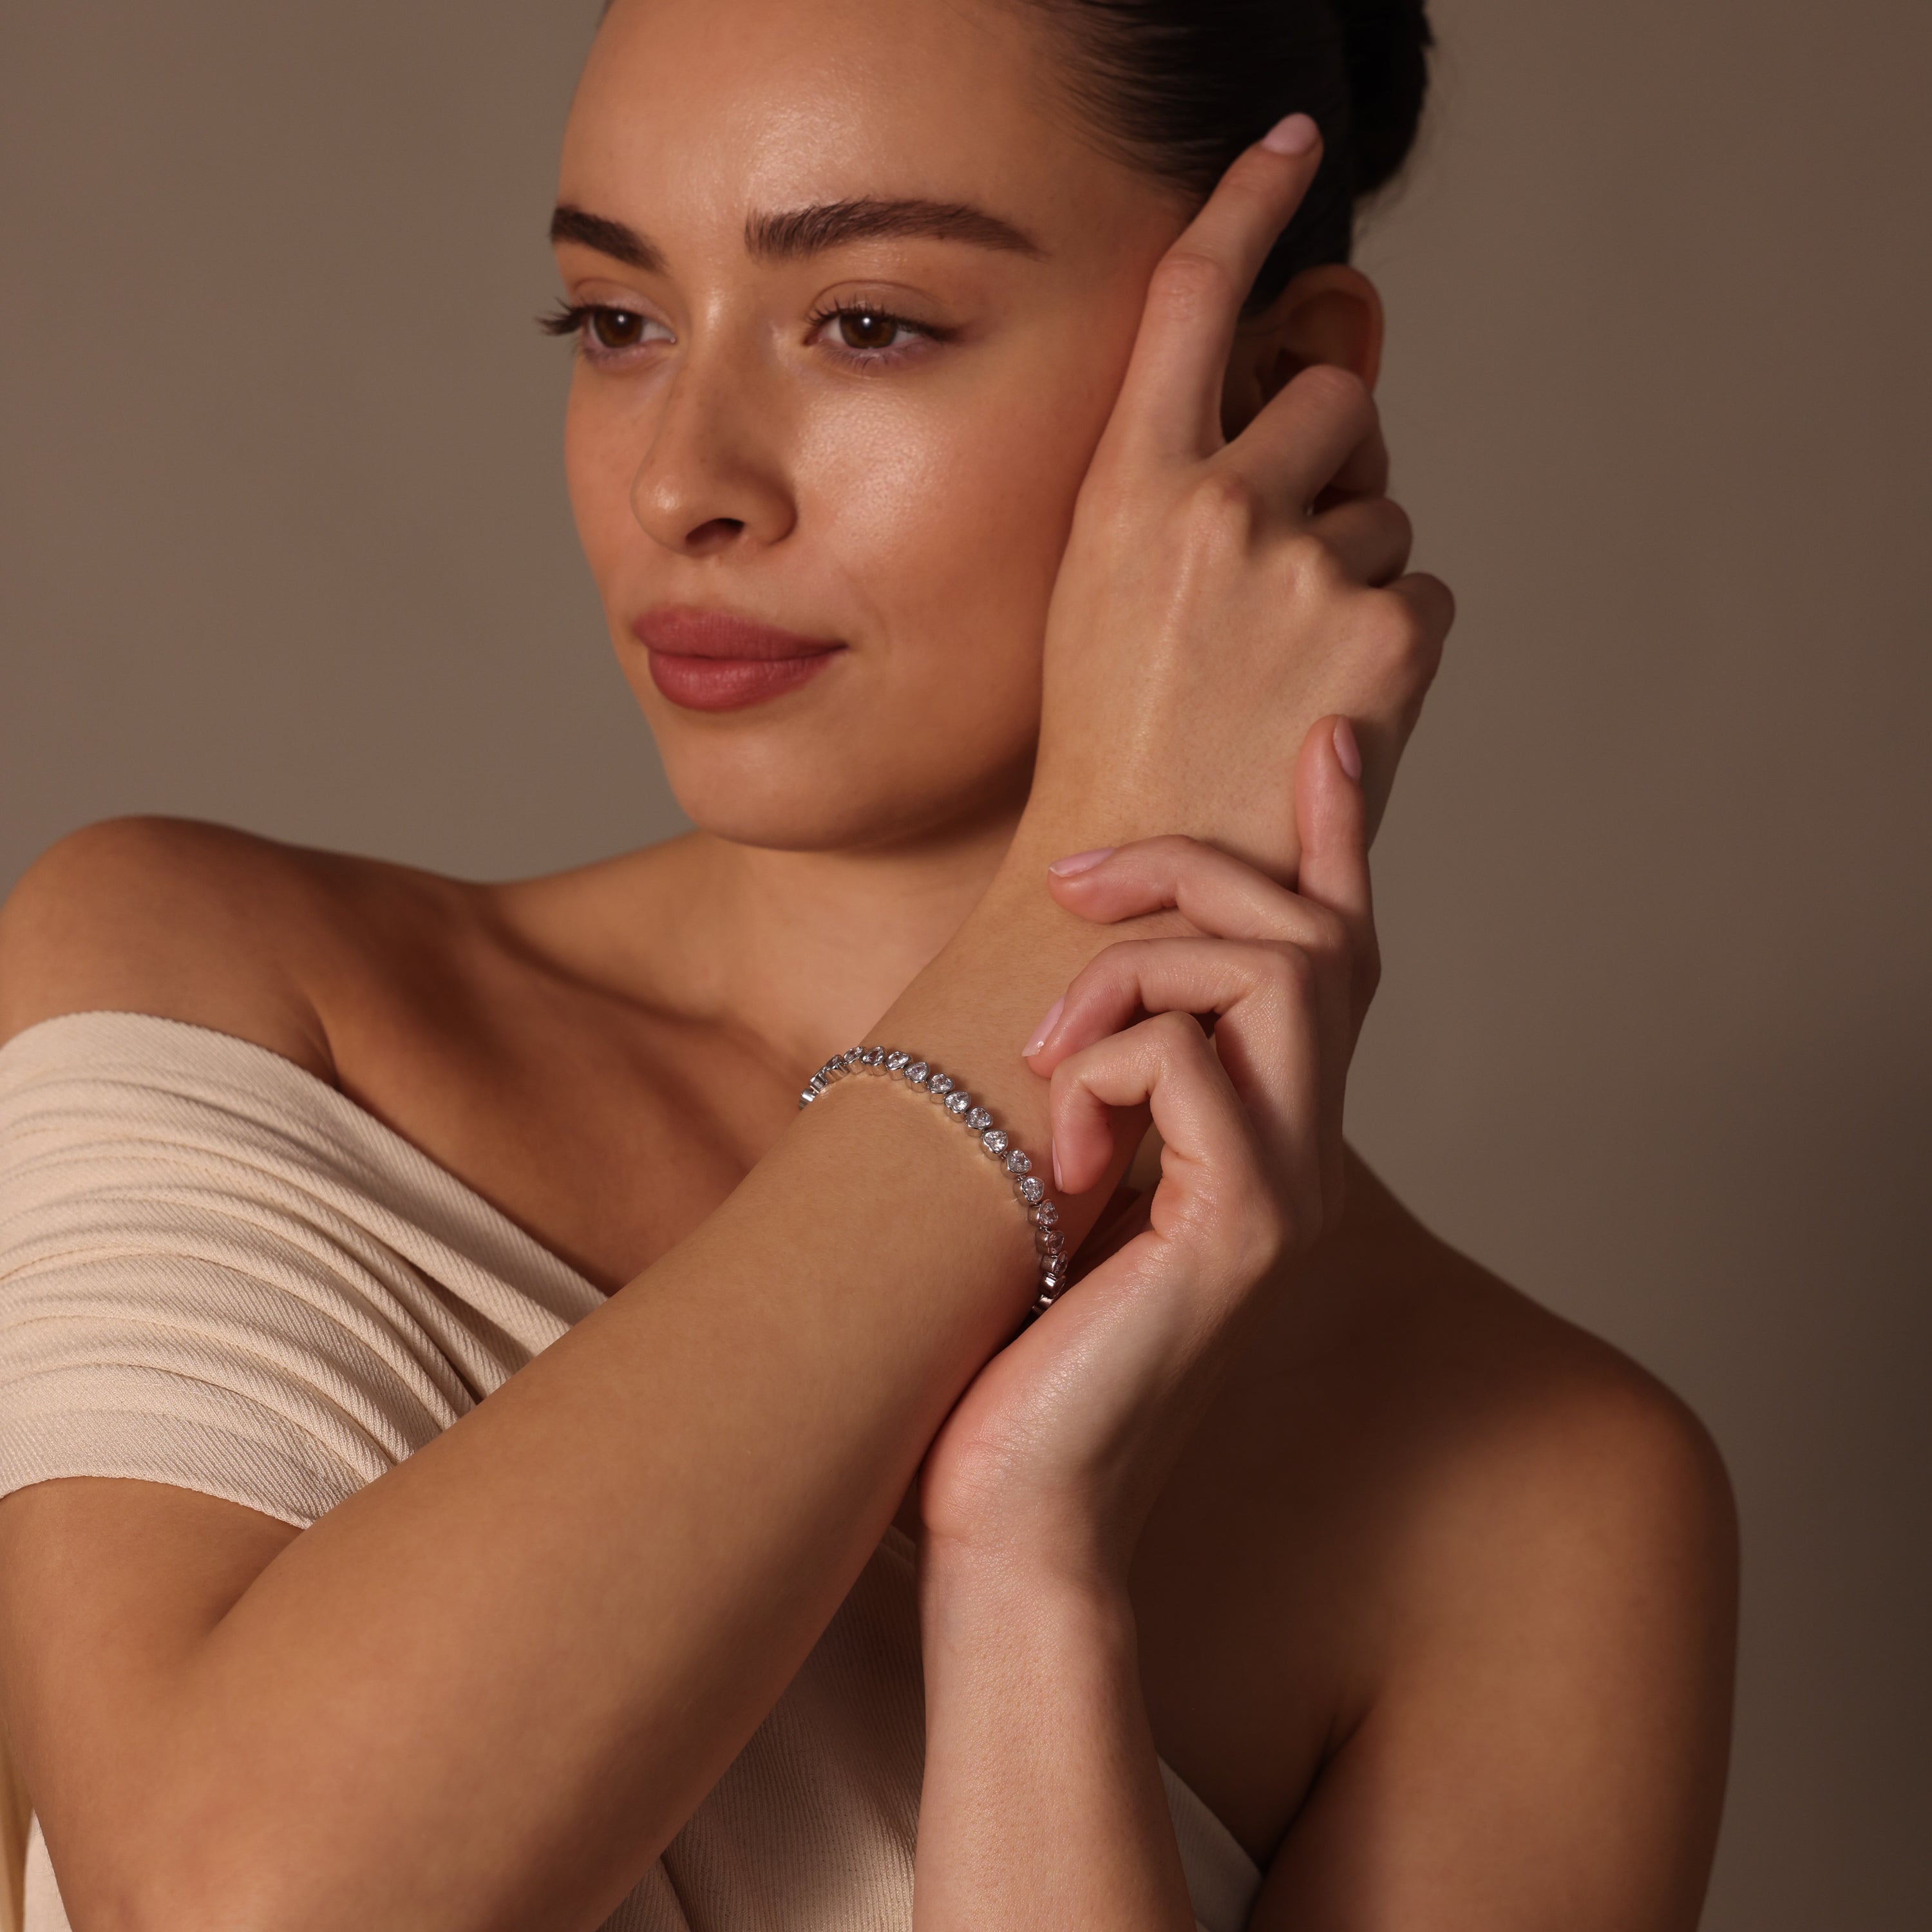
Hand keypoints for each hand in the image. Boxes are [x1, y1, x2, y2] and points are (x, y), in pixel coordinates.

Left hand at [920, 715, 1375, 1578]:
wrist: (1020, 1498)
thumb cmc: (1027, 1344)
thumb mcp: (1072, 1178)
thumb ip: (1108, 1088)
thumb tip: (1068, 987)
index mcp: (1268, 1133)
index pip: (1339, 958)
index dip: (1338, 841)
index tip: (1329, 740)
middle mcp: (1306, 1152)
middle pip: (1311, 932)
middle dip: (1189, 869)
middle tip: (1074, 878)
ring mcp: (1289, 1190)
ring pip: (1274, 971)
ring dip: (1136, 970)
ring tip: (1045, 1053)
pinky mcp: (1242, 1228)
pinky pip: (1189, 1059)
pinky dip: (1103, 1068)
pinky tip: (1061, 1155)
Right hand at [1024, 125, 1452, 878]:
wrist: (1152, 886)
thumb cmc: (1117, 750)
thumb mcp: (1100, 598)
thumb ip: (1178, 497)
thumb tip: (1300, 424)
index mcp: (1125, 491)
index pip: (1187, 299)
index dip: (1241, 204)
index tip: (1287, 148)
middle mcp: (1215, 507)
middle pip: (1334, 398)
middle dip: (1331, 463)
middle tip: (1282, 575)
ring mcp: (1304, 567)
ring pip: (1381, 512)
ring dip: (1353, 574)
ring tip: (1283, 679)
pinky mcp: (1387, 632)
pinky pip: (1420, 591)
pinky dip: (1391, 642)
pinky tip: (1324, 709)